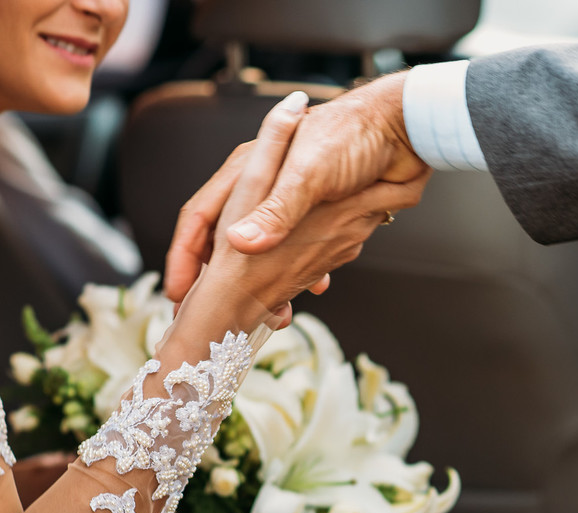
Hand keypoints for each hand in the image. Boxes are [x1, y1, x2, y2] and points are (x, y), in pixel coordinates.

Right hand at [164, 73, 428, 303]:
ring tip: (256, 314)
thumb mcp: (309, 175)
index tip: (176, 291)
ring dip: (256, 283)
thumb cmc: (352, 139)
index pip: (199, 217)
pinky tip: (306, 294)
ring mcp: (290, 203)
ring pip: (259, 248)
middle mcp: (263, 186)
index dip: (185, 255)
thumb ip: (276, 210)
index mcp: (248, 171)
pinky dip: (297, 274)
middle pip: (223, 237)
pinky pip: (295, 251)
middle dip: (213, 278)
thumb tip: (240, 245)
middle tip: (200, 312)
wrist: (401, 133)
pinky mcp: (317, 215)